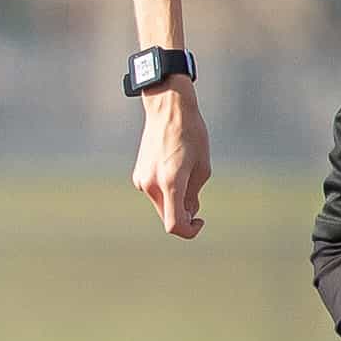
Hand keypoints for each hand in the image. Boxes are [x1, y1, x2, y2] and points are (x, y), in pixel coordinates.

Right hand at [131, 80, 210, 238]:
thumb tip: (187, 212)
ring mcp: (142, 180)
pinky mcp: (138, 174)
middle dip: (184, 214)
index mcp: (170, 182)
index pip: (175, 225)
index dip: (189, 231)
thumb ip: (194, 195)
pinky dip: (166, 191)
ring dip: (175, 201)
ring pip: (161, 204)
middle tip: (197, 198)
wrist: (167, 108)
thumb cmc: (191, 133)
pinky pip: (155, 192)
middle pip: (168, 216)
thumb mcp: (202, 167)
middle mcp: (151, 184)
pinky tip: (175, 168)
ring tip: (187, 174)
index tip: (199, 221)